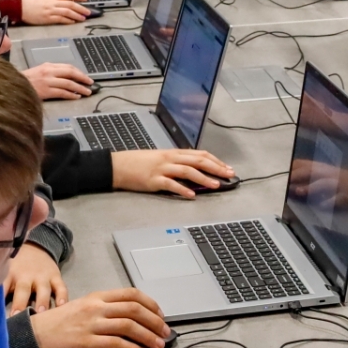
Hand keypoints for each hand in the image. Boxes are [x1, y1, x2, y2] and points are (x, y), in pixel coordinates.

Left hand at [4, 241, 66, 313]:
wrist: (35, 248)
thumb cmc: (17, 268)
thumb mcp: (6, 274)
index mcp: (9, 275)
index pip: (1, 288)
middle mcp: (25, 275)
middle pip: (22, 289)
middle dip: (20, 303)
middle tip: (17, 316)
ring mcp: (42, 276)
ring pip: (43, 289)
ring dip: (42, 301)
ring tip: (41, 313)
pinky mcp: (56, 276)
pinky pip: (61, 287)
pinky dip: (62, 295)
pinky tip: (62, 305)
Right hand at [19, 0, 89, 24]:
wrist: (19, 7)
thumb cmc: (28, 3)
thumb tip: (62, 2)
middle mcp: (52, 2)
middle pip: (70, 3)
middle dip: (81, 7)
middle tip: (88, 11)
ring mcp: (50, 10)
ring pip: (67, 12)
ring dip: (77, 15)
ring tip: (83, 18)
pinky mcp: (47, 18)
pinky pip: (60, 19)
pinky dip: (68, 20)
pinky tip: (72, 22)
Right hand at [22, 62, 93, 100]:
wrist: (11, 86)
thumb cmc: (22, 81)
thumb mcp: (37, 71)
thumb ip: (49, 72)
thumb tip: (63, 77)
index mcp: (47, 66)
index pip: (67, 67)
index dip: (78, 72)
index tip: (85, 76)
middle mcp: (48, 71)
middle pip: (71, 73)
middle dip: (83, 78)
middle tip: (91, 82)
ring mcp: (47, 81)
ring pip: (69, 83)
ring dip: (80, 88)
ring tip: (87, 91)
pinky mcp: (46, 91)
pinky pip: (62, 92)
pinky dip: (71, 95)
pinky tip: (76, 97)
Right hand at [30, 288, 171, 347]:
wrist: (33, 335)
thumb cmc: (58, 324)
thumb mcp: (83, 308)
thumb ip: (105, 309)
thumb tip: (132, 318)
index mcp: (97, 297)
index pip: (131, 294)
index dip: (150, 304)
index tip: (160, 315)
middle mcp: (96, 308)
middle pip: (134, 309)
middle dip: (154, 321)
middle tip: (165, 332)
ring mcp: (91, 324)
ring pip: (129, 326)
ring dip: (148, 336)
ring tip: (158, 345)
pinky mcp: (86, 342)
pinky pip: (116, 344)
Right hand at [111, 148, 235, 196]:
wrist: (117, 165)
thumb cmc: (138, 162)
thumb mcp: (160, 158)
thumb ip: (177, 163)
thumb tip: (195, 172)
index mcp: (173, 153)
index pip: (200, 154)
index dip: (216, 161)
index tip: (227, 167)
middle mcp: (170, 159)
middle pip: (198, 160)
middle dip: (216, 168)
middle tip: (229, 175)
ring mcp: (162, 169)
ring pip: (187, 171)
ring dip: (203, 178)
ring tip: (215, 185)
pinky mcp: (153, 180)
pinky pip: (170, 184)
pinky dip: (182, 189)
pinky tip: (191, 195)